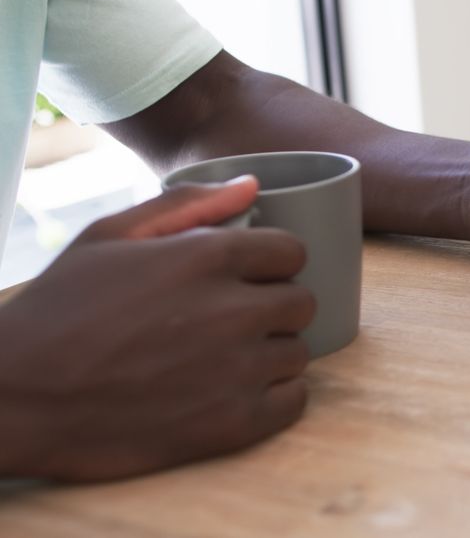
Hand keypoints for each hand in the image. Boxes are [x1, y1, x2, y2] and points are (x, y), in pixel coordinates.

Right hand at [0, 179, 314, 481]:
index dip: (270, 263)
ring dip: (270, 353)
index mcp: (207, 257)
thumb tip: (252, 185)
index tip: (247, 277)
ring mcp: (238, 370)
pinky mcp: (234, 424)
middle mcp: (233, 310)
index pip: (291, 251)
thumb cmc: (58, 311)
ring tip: (223, 358)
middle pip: (301, 302)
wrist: (17, 398)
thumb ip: (186, 205)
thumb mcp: (106, 237)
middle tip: (233, 320)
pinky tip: (236, 391)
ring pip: (297, 352)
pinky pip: (294, 400)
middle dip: (273, 306)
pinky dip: (274, 396)